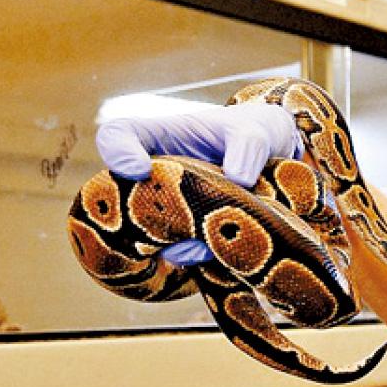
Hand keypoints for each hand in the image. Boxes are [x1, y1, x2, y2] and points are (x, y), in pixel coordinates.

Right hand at [95, 102, 302, 265]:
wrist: (269, 161)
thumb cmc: (251, 135)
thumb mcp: (255, 130)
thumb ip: (247, 146)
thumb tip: (238, 180)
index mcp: (159, 139)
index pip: (117, 136)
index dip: (117, 152)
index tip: (140, 168)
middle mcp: (154, 177)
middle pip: (123, 197)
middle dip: (145, 214)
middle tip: (179, 220)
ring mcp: (167, 210)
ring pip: (150, 234)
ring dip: (176, 243)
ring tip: (205, 243)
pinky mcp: (188, 237)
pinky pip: (180, 254)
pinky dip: (196, 256)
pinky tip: (219, 253)